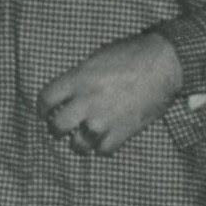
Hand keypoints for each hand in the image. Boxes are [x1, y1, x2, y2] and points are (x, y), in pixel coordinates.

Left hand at [35, 33, 187, 157]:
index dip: (43, 108)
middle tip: (61, 129)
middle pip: (57, 127)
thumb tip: (71, 91)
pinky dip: (103, 147)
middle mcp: (86, 101)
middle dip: (57, 129)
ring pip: (78, 145)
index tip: (45, 112)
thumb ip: (80, 77)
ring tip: (84, 138)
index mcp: (77, 79)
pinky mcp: (122, 132)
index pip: (45, 100)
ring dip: (80, 143)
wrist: (163, 64)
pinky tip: (105, 140)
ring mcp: (103, 119)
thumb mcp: (97, 58)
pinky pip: (104, 151)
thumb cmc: (132, 55)